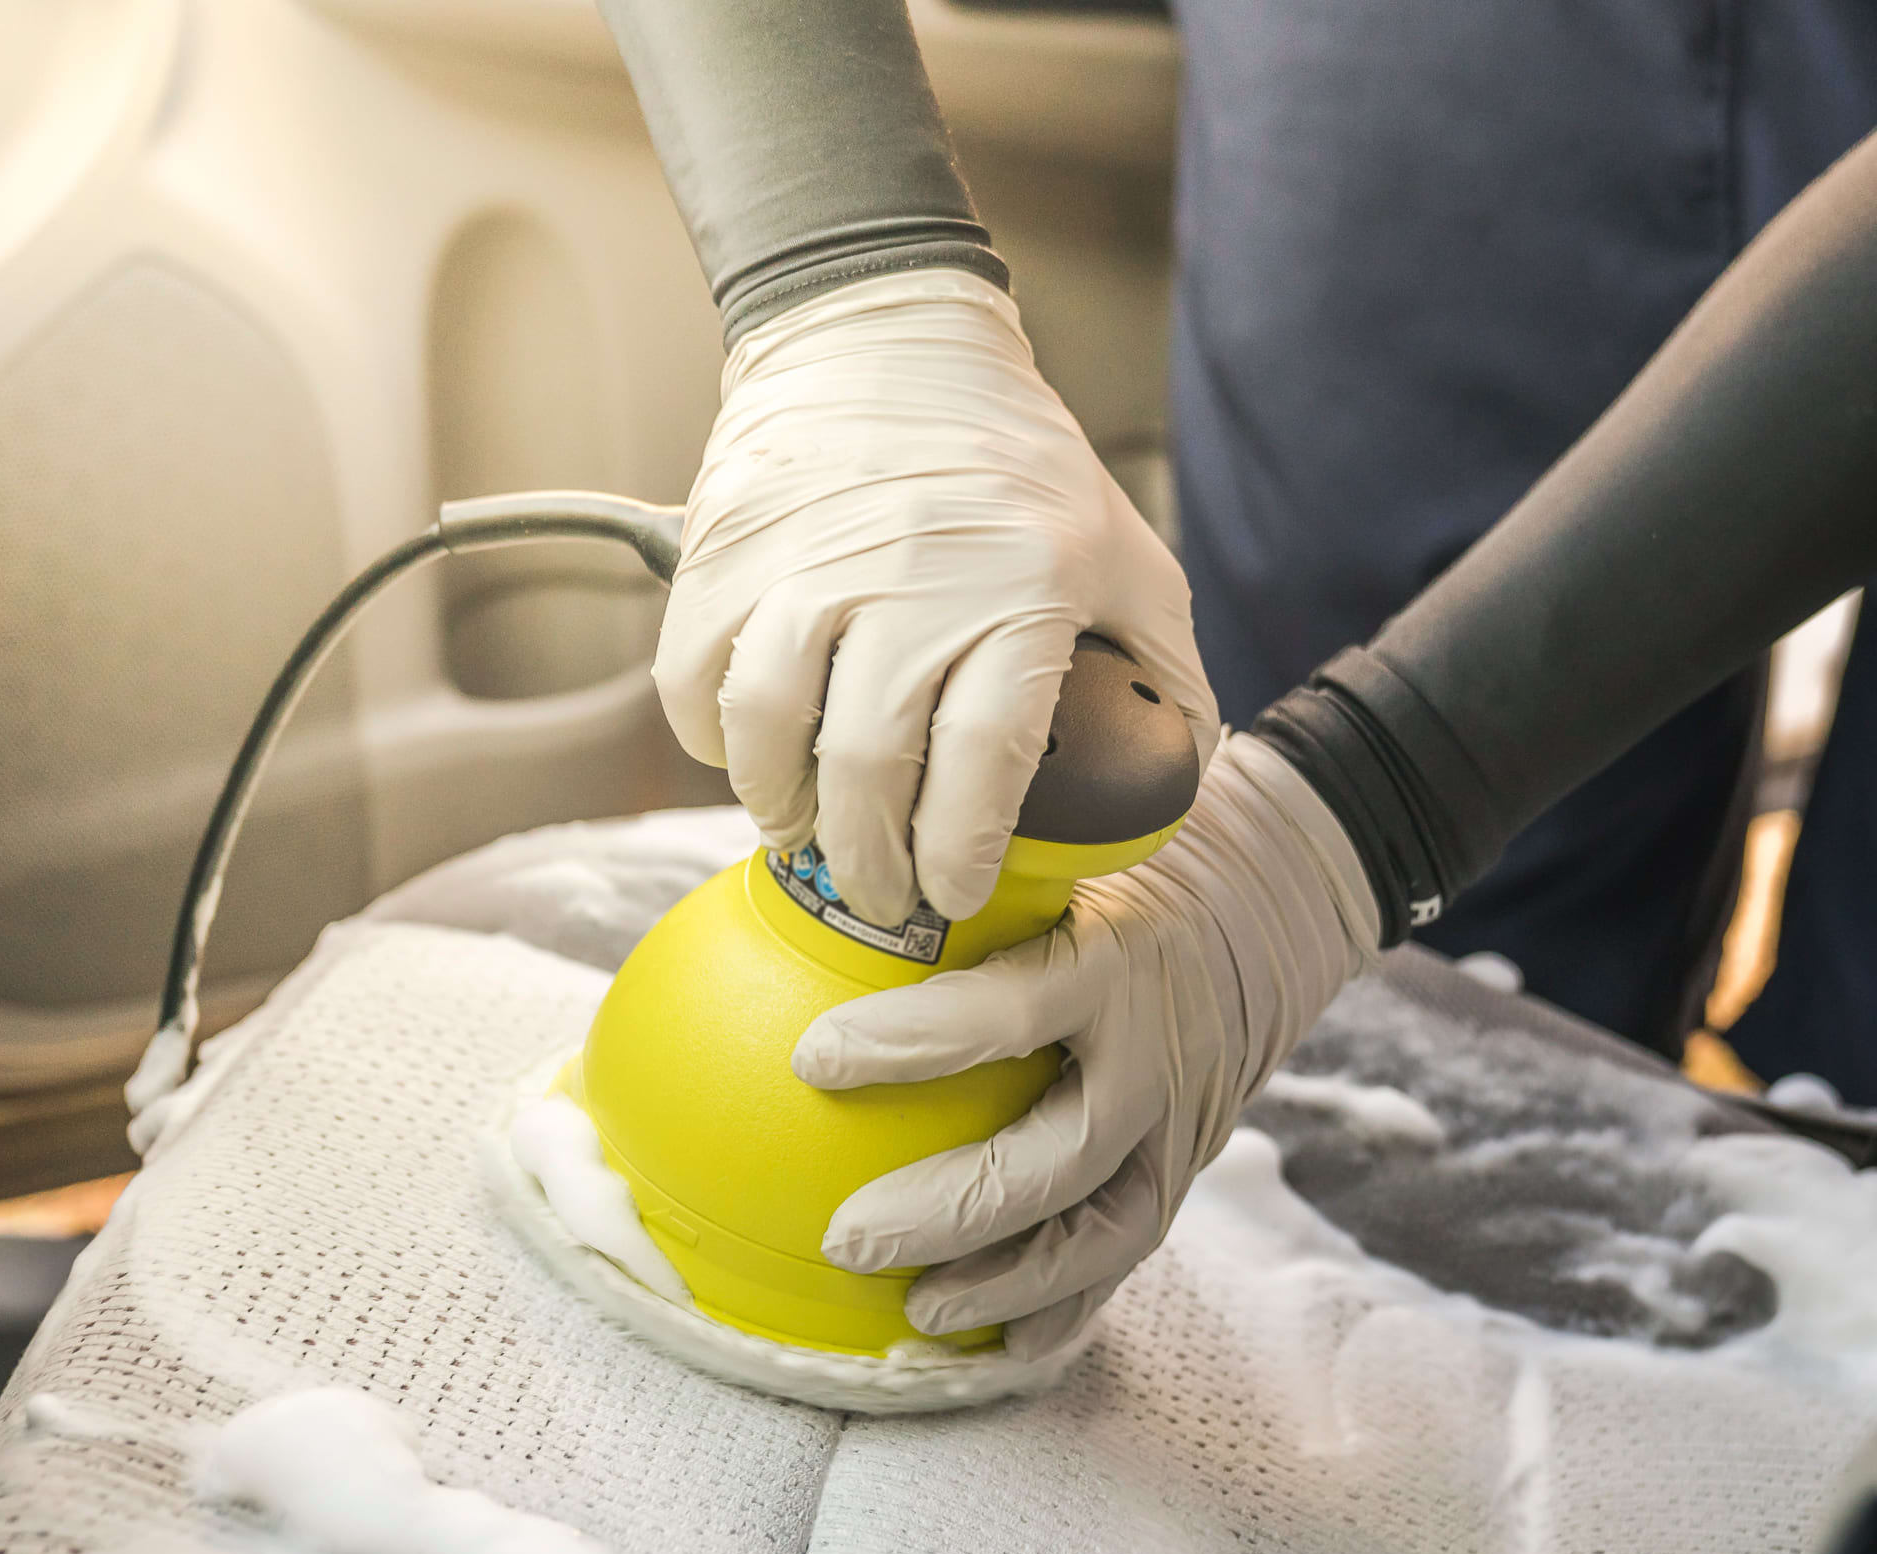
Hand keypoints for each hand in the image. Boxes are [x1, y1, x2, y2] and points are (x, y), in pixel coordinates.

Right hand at [660, 270, 1215, 927]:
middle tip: (879, 896)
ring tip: (802, 830)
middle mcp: (910, 578)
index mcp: (1019, 590)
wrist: (886, 334)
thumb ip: (1163, 667)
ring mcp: (805, 562)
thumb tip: (1182, 774)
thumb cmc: (1017, 463)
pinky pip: (694, 678)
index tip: (953, 892)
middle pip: (868, 766)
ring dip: (779, 807)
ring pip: (767, 728)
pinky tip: (746, 755)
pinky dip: (711, 738)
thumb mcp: (1124, 551)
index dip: (959, 850)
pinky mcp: (724, 548)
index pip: (980, 761)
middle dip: (870, 863)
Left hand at [793, 735, 1378, 1354]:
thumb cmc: (1125, 860)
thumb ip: (962, 876)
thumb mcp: (1061, 843)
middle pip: (1056, 1159)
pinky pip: (1127, 1253)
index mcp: (1117, 956)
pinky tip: (994, 1344)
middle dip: (948, 1211)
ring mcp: (1183, 1123)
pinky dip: (1064, 1305)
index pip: (1011, 1010)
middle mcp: (1157, 1052)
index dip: (913, 1041)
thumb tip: (797, 876)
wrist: (1277, 899)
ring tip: (917, 1312)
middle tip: (845, 1240)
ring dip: (1005, 1283)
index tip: (813, 1058)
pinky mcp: (1189, 1166)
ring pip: (1101, 1231)